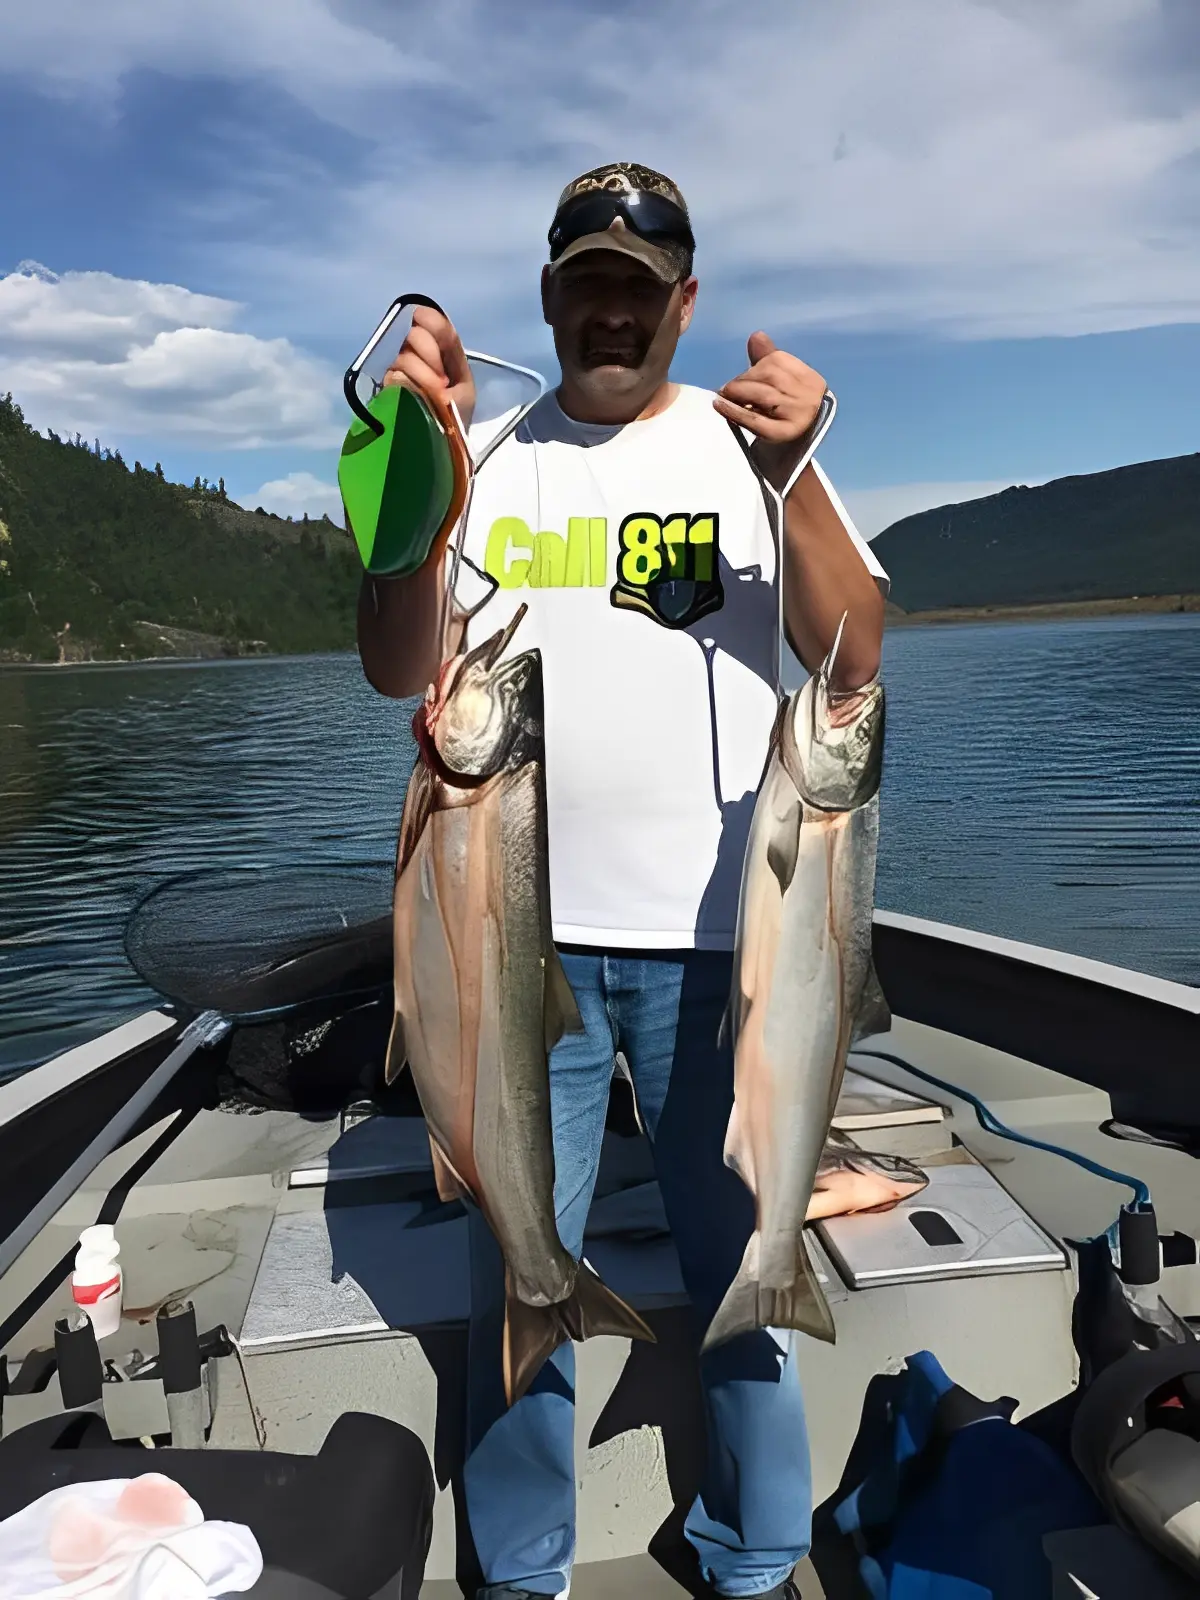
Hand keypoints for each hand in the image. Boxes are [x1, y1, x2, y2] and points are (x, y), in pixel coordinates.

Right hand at [383, 306, 476, 430]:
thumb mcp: (463, 385)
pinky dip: (410, 383)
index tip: (435, 331)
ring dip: (424, 373)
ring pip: (405, 355)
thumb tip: (428, 332)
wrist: (444, 445)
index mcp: (437, 350)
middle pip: (415, 334)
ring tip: (436, 394)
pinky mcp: (388, 388)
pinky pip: (395, 374)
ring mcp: (400, 370)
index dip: (431, 320)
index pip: (429, 321)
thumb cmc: (456, 415)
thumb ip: (452, 355)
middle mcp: (416, 355)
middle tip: (443, 379)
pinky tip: (419, 398)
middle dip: (430, 353)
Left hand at [713, 332, 826, 489]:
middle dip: (744, 380)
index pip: (778, 361)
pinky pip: (756, 420)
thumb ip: (769, 360)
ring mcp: (800, 415)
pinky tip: (720, 406)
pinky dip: (734, 412)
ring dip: (737, 393)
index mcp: (812, 379)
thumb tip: (756, 337)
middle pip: (770, 377)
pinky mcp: (785, 434)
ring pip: (763, 396)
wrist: (795, 450)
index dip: (755, 367)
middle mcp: (810, 395)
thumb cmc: (785, 411)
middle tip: (726, 388)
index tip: (742, 376)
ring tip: (722, 396)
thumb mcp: (782, 384)